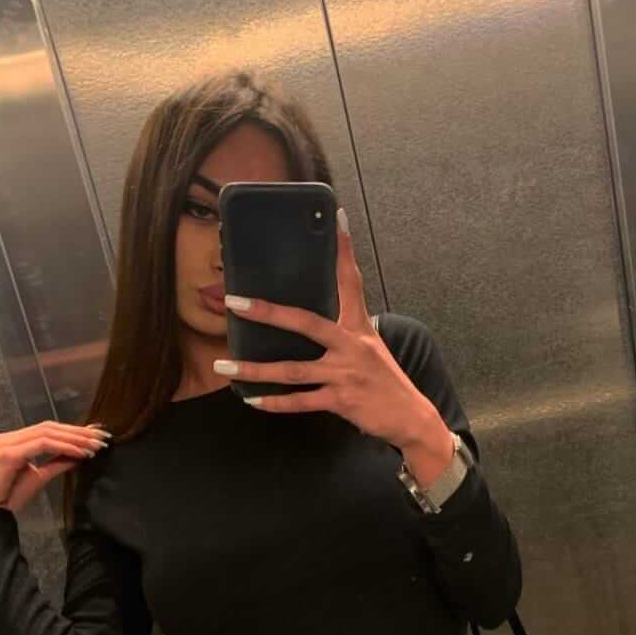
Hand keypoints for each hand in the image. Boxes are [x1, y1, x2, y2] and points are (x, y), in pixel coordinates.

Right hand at [0, 421, 110, 519]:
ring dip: (75, 438)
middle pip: (50, 427)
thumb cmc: (6, 498)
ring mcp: (6, 443)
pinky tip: (80, 453)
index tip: (97, 435)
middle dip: (79, 432)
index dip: (74, 431)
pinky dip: (63, 447)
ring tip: (96, 445)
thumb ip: (56, 464)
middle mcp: (8, 438)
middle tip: (103, 437)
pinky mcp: (6, 454)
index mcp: (14, 441)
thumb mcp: (37, 478)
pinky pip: (41, 445)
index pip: (48, 430)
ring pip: (47, 433)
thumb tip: (79, 455)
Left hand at [215, 210, 451, 466]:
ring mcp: (345, 373)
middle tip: (235, 302)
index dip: (344, 250)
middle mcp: (351, 346)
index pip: (351, 281)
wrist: (411, 418)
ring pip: (292, 370)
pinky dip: (275, 403)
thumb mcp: (371, 348)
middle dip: (268, 312)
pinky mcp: (341, 400)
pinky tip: (252, 400)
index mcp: (358, 327)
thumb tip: (314, 324)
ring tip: (224, 365)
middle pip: (305, 322)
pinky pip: (301, 401)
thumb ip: (345, 333)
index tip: (337, 216)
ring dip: (255, 369)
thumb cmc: (386, 382)